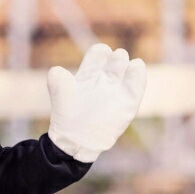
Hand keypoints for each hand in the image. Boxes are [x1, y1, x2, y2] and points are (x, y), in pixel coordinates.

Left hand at [46, 44, 146, 162]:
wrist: (77, 142)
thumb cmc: (67, 119)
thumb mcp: (61, 99)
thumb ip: (57, 84)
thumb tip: (56, 71)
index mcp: (88, 74)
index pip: (98, 54)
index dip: (101, 52)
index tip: (102, 54)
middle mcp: (105, 80)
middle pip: (116, 60)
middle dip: (118, 57)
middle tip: (117, 58)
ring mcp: (117, 91)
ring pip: (127, 71)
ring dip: (128, 65)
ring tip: (128, 65)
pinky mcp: (128, 103)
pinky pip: (137, 86)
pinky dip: (138, 76)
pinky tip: (137, 67)